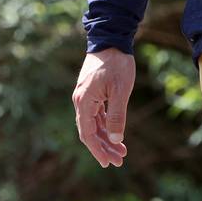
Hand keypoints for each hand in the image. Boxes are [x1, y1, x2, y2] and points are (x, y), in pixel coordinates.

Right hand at [72, 48, 134, 167]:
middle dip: (104, 147)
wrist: (111, 39)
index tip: (108, 162)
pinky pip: (96, 114)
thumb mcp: (120, 90)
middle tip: (119, 160)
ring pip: (94, 124)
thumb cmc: (117, 63)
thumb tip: (115, 138)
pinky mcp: (91, 92)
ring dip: (106, 137)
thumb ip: (117, 115)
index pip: (88, 134)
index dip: (98, 150)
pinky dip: (105, 124)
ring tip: (121, 150)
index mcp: (83, 102)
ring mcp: (85, 96)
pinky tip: (115, 132)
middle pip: (90, 132)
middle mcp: (80, 101)